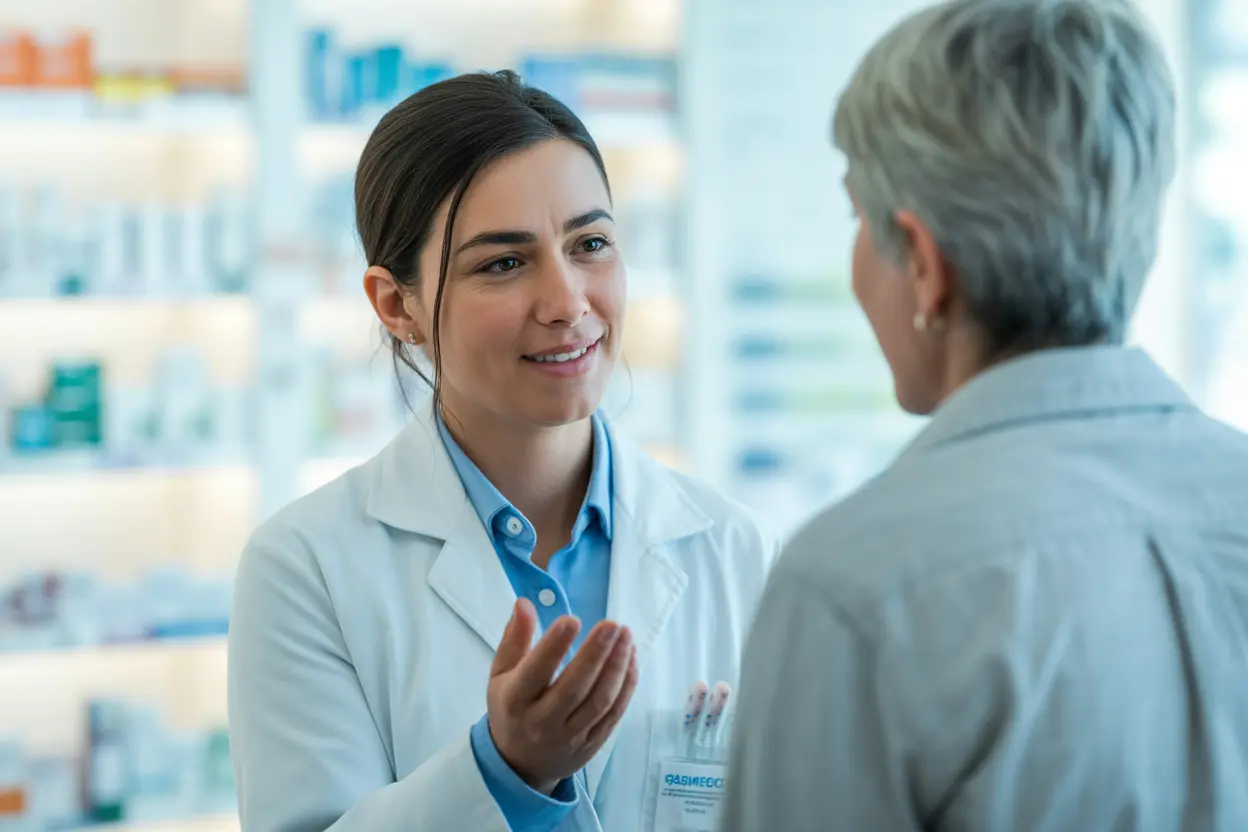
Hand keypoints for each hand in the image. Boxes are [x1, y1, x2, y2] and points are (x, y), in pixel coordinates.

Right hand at [487, 598, 638, 794]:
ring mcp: (570, 736)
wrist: (520, 764)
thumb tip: (525, 603)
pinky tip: (631, 660)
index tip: (572, 620)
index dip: (553, 647)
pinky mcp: (592, 744)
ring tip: (626, 636)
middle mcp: (542, 721)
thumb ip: (514, 639)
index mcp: (515, 701)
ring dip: (617, 667)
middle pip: (574, 688)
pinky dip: (626, 686)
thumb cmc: (511, 708)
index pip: (535, 672)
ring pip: (599, 702)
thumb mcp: (501, 674)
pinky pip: (613, 714)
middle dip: (595, 654)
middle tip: (612, 625)